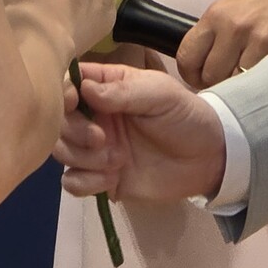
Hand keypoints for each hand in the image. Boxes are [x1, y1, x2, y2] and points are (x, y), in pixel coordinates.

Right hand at [55, 62, 225, 202]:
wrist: (208, 159)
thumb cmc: (185, 116)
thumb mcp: (159, 94)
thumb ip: (122, 92)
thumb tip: (83, 89)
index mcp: (105, 88)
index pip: (67, 84)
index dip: (63, 93)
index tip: (76, 103)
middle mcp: (94, 117)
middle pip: (59, 121)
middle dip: (75, 131)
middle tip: (102, 139)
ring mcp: (95, 149)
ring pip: (62, 151)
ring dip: (82, 158)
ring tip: (117, 160)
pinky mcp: (100, 178)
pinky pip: (72, 182)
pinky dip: (85, 182)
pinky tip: (111, 180)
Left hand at [175, 0, 267, 88]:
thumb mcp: (237, 4)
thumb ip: (219, 34)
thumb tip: (206, 67)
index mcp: (216, 14)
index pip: (187, 58)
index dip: (192, 76)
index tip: (203, 79)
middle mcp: (234, 27)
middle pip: (212, 77)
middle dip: (221, 84)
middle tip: (235, 81)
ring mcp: (260, 40)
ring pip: (239, 85)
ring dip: (246, 87)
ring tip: (257, 78)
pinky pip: (266, 81)